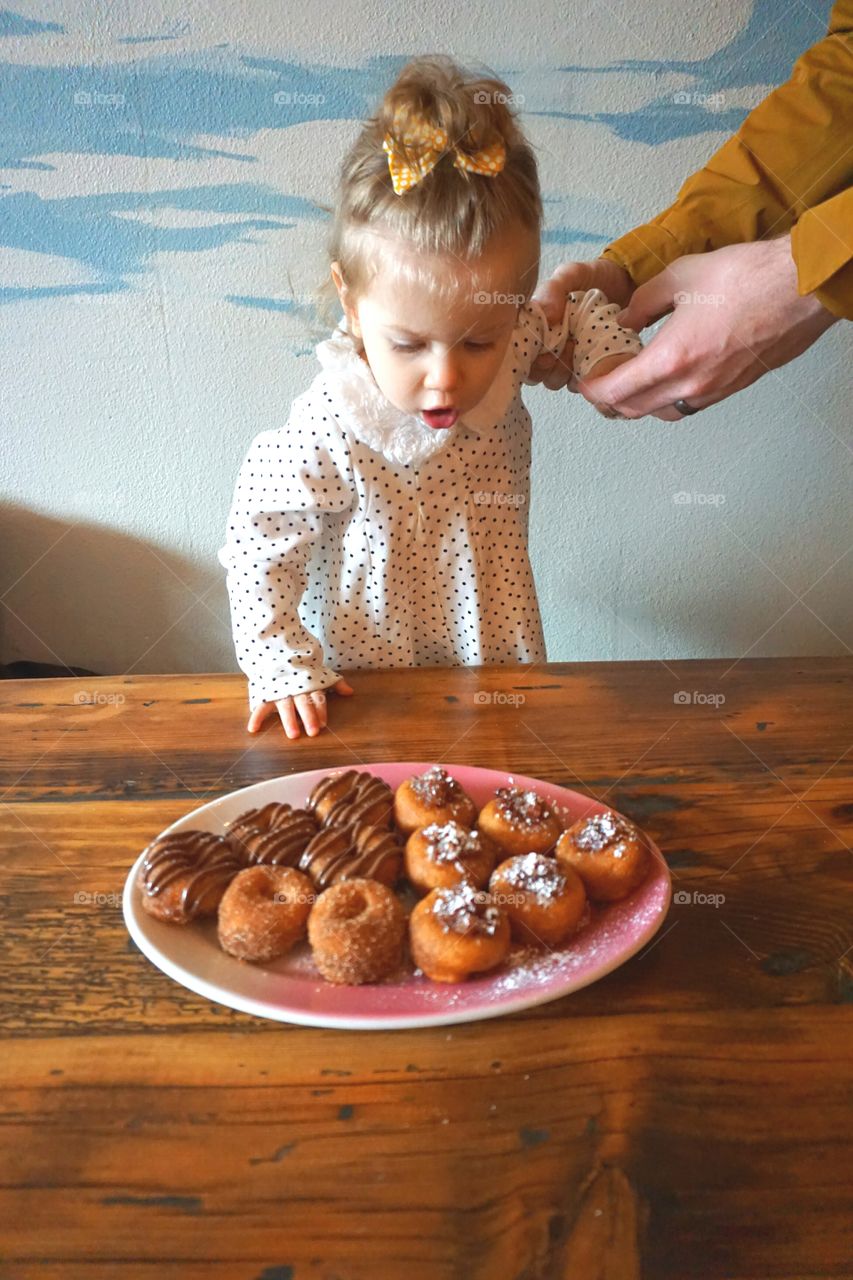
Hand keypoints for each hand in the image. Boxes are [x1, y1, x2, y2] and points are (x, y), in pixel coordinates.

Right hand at [247, 677, 354, 738]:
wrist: (277, 652)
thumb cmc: (301, 670)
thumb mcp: (319, 673)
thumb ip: (334, 683)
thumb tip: (350, 692)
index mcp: (309, 685)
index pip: (317, 698)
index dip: (320, 710)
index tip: (324, 723)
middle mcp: (295, 689)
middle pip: (303, 703)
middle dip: (308, 716)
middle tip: (313, 732)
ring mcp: (279, 691)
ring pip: (285, 706)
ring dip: (289, 720)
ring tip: (293, 735)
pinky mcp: (265, 693)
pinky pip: (260, 705)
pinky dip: (256, 717)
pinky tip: (253, 729)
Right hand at [528, 258, 634, 388]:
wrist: (627, 283)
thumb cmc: (594, 278)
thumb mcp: (571, 274)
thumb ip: (553, 289)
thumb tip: (545, 314)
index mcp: (534, 326)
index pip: (518, 351)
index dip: (527, 356)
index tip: (545, 349)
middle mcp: (545, 346)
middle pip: (535, 373)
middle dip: (548, 367)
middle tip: (568, 346)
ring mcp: (565, 360)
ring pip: (554, 381)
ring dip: (566, 372)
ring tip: (583, 350)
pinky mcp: (585, 368)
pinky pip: (578, 384)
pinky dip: (584, 376)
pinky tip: (594, 358)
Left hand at [577, 235, 838, 420]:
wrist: (800, 287)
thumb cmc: (746, 277)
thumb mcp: (679, 276)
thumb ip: (642, 303)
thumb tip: (624, 320)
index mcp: (671, 359)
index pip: (616, 391)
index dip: (592, 391)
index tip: (582, 382)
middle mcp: (691, 385)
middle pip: (634, 410)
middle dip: (609, 402)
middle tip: (598, 384)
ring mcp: (714, 391)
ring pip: (663, 412)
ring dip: (639, 403)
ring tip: (629, 383)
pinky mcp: (733, 388)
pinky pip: (689, 404)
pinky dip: (668, 398)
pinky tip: (666, 378)